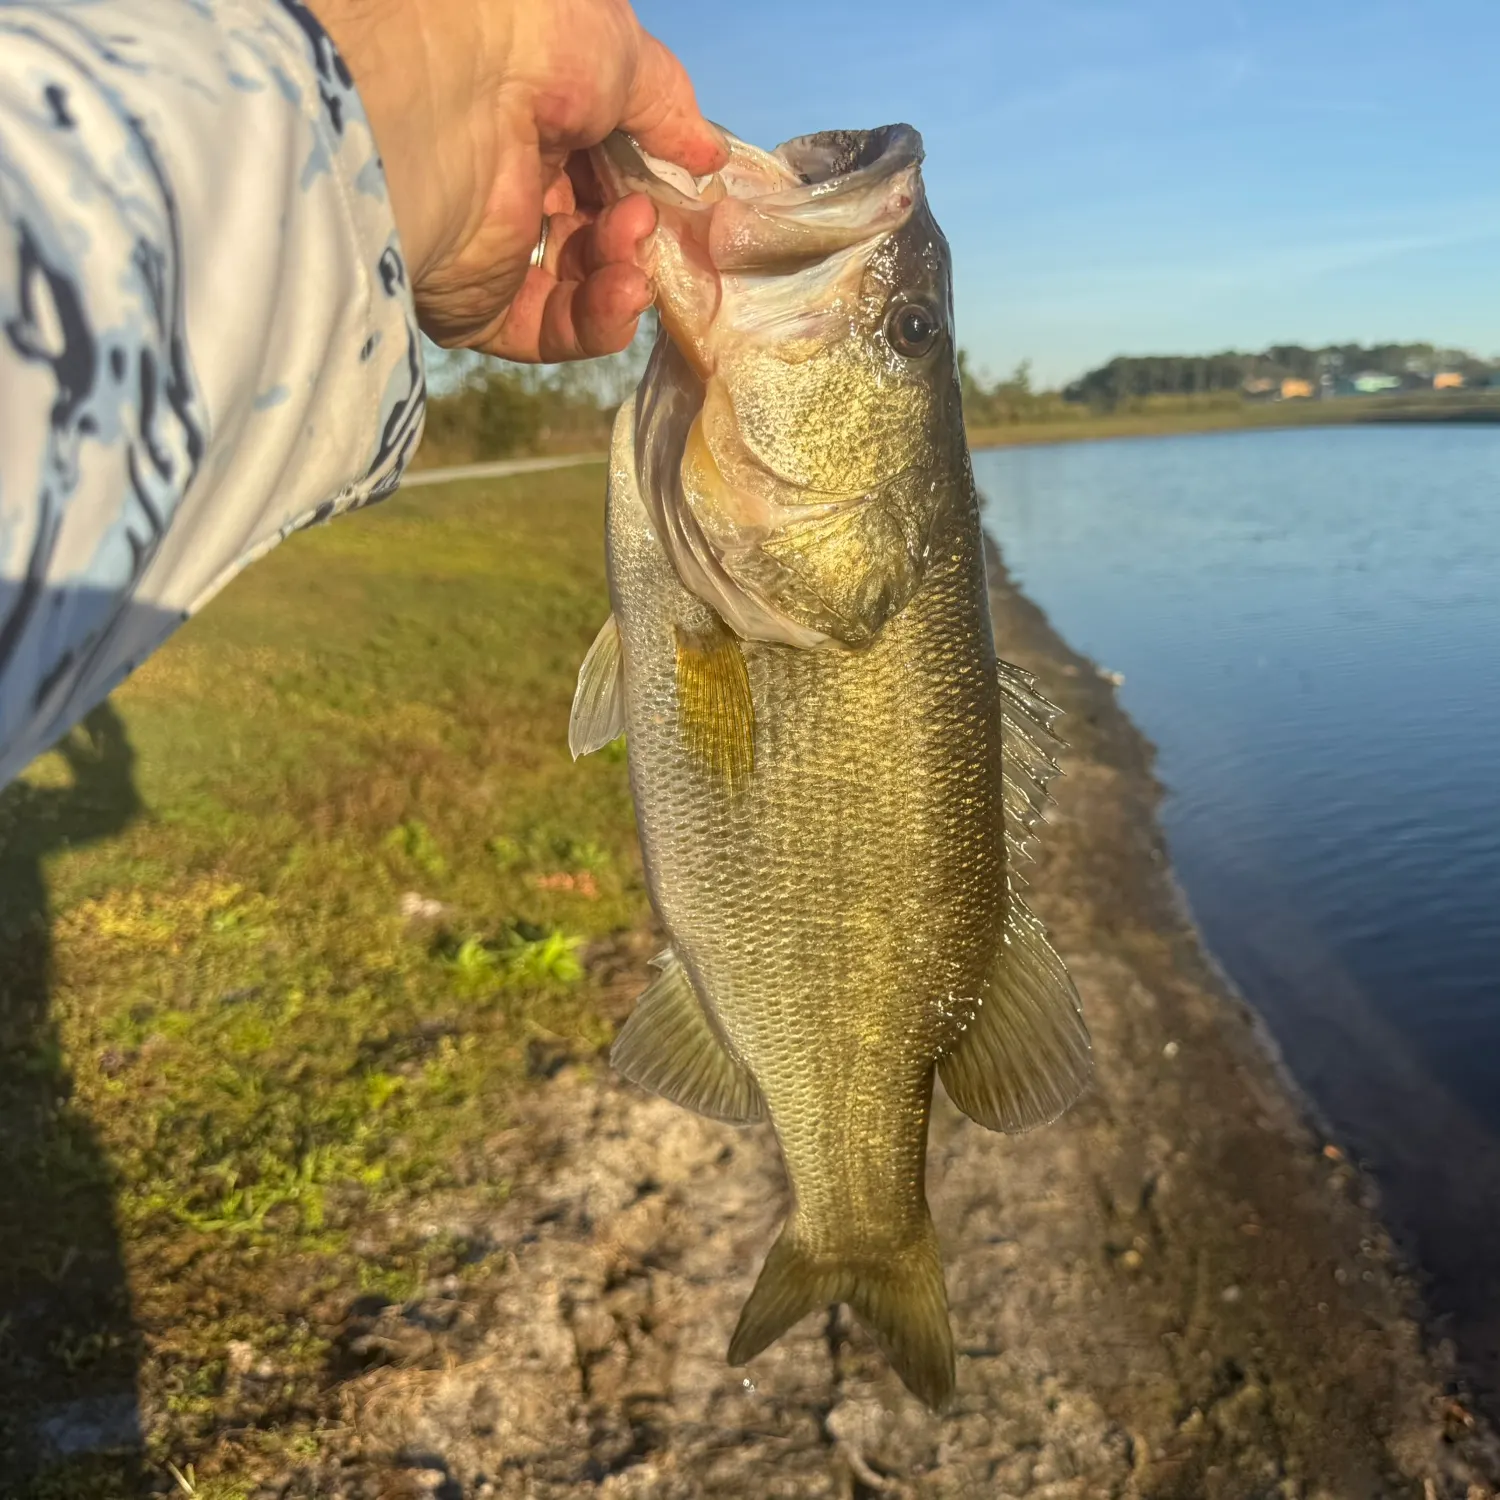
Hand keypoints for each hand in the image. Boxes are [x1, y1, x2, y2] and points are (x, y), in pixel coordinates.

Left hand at [311, 0, 725, 360]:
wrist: (445, 95)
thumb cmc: (528, 45)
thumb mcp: (620, 51)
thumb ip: (667, 107)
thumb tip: (710, 155)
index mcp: (537, 118)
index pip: (606, 168)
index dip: (652, 183)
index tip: (689, 191)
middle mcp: (512, 183)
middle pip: (597, 231)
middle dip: (638, 231)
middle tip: (651, 219)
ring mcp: (495, 250)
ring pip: (581, 284)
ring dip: (623, 272)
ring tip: (632, 249)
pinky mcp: (480, 307)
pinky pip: (551, 329)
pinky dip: (598, 320)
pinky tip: (625, 293)